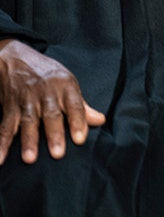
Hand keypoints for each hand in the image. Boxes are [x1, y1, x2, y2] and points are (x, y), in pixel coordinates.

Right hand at [0, 39, 104, 164]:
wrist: (15, 58)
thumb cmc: (47, 74)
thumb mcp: (68, 83)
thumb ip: (82, 105)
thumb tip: (100, 121)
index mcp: (65, 87)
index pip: (75, 105)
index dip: (78, 121)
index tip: (80, 139)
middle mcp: (46, 93)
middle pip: (51, 115)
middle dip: (54, 134)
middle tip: (57, 153)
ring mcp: (26, 99)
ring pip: (28, 121)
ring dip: (28, 140)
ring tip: (29, 159)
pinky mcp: (9, 105)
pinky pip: (5, 124)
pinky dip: (2, 141)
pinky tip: (1, 157)